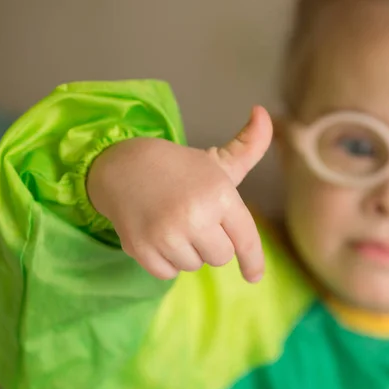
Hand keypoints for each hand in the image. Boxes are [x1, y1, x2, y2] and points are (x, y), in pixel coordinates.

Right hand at [87, 106, 272, 281]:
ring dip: (188, 251)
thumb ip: (249, 145)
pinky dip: (165, 260)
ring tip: (174, 223)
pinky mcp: (142, 249)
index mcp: (220, 194)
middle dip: (212, 243)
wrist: (125, 167)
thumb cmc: (181, 168)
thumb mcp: (218, 159)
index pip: (245, 238)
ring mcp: (166, 234)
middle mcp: (195, 216)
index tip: (254, 276)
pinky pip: (167, 273)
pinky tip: (158, 235)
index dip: (253, 261)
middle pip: (220, 256)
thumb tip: (263, 112)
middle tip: (196, 219)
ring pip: (194, 265)